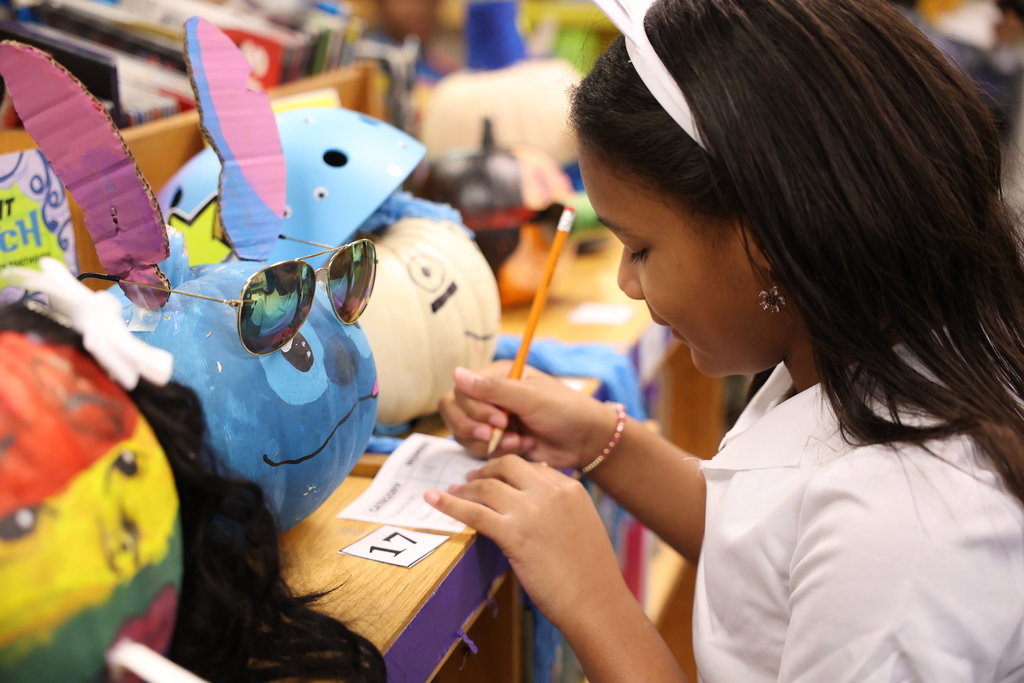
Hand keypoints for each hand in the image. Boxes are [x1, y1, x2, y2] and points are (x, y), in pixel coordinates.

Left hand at [425, 455, 627, 627]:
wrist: (595, 601)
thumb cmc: (590, 573)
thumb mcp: (582, 525)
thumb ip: (561, 506)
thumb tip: (536, 498)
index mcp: (570, 488)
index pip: (532, 467)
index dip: (509, 472)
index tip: (496, 478)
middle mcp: (550, 492)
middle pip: (507, 466)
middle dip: (486, 471)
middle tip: (471, 479)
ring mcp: (530, 511)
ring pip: (487, 487)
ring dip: (465, 488)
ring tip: (452, 492)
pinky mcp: (513, 534)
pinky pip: (473, 512)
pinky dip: (449, 504)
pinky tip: (433, 499)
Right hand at [439, 362, 619, 469]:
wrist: (585, 441)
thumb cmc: (564, 410)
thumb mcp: (530, 397)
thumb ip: (492, 389)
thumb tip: (456, 372)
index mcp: (496, 376)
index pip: (461, 390)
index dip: (473, 408)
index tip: (499, 420)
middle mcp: (488, 396)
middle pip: (454, 412)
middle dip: (473, 427)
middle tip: (499, 433)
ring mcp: (489, 421)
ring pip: (463, 434)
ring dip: (488, 442)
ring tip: (519, 441)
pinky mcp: (495, 442)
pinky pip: (476, 450)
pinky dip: (497, 452)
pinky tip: (523, 447)